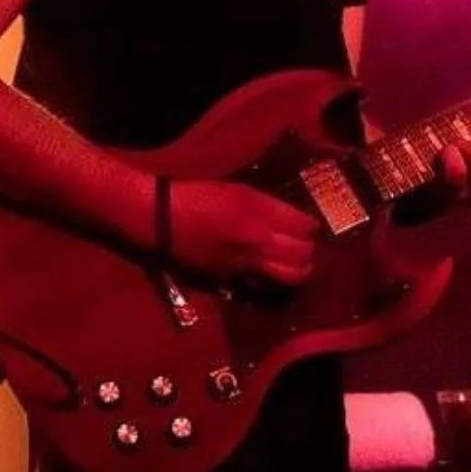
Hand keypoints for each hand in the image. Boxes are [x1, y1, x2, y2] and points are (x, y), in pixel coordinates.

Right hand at [166, 179, 317, 285]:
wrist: (160, 218)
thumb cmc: (198, 194)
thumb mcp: (238, 190)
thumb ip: (267, 205)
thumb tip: (290, 218)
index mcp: (259, 210)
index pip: (304, 226)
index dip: (310, 227)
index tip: (307, 225)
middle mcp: (258, 239)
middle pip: (304, 253)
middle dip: (308, 249)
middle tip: (304, 244)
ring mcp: (246, 261)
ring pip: (291, 274)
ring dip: (299, 268)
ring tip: (296, 262)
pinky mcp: (232, 277)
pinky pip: (265, 282)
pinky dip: (273, 278)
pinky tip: (270, 270)